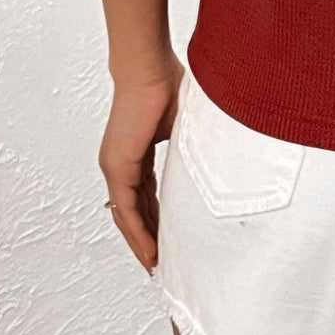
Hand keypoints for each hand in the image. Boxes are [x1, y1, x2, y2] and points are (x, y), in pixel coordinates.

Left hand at [98, 55, 184, 272]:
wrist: (149, 67)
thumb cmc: (170, 83)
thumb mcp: (186, 125)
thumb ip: (193, 145)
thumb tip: (218, 153)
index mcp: (137, 153)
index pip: (147, 195)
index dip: (158, 219)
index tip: (171, 239)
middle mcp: (121, 163)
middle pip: (135, 212)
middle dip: (149, 239)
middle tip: (163, 263)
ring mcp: (116, 166)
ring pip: (128, 216)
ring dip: (142, 243)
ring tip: (157, 266)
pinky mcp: (117, 167)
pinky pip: (127, 210)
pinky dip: (138, 232)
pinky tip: (150, 251)